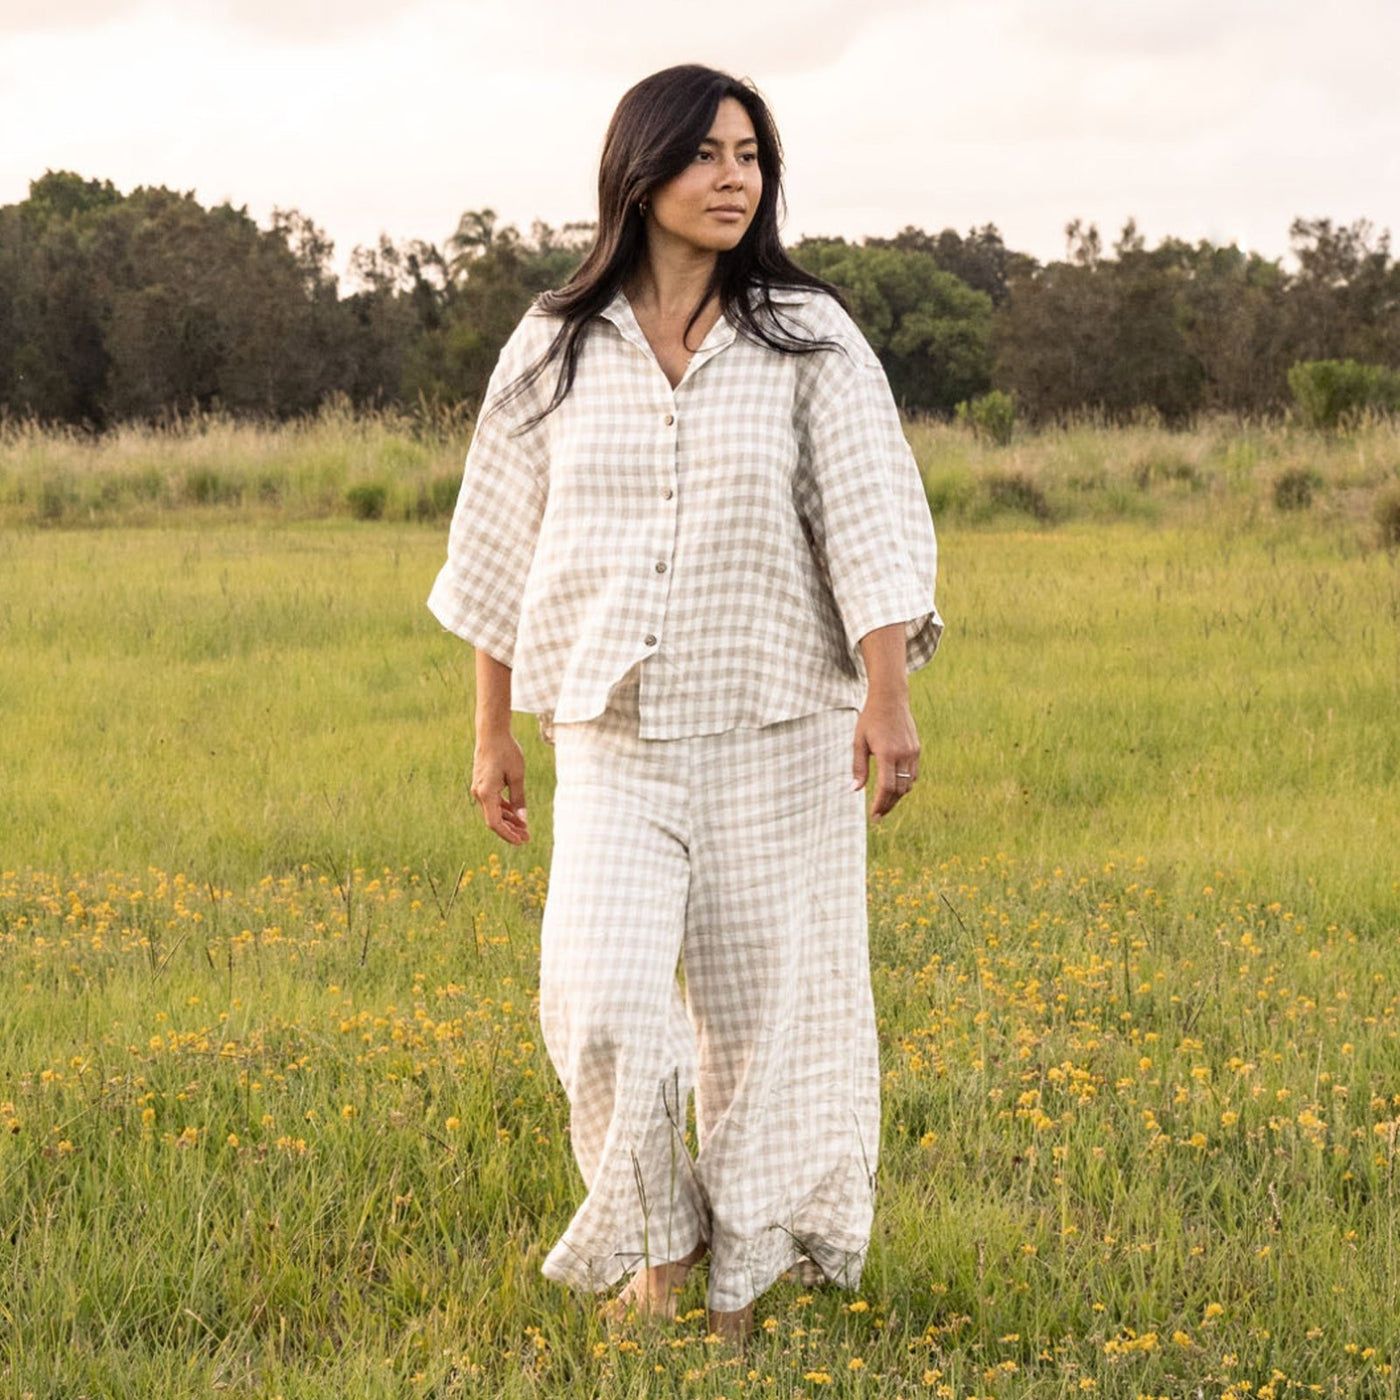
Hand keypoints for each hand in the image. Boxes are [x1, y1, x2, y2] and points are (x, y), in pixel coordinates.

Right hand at [471, 728, 529, 844]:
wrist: (492, 733)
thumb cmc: (506, 751)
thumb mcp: (517, 776)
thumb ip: (519, 799)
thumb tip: (523, 820)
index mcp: (486, 793)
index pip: (495, 823)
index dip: (507, 834)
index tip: (521, 841)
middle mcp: (479, 793)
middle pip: (494, 820)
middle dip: (511, 830)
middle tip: (527, 837)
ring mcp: (479, 789)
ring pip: (494, 811)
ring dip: (509, 820)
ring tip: (525, 828)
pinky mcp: (483, 784)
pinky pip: (493, 802)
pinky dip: (504, 809)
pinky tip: (516, 814)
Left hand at [852, 692, 919, 822]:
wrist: (890, 699)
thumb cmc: (870, 719)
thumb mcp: (859, 742)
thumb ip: (858, 767)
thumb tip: (855, 790)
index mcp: (887, 754)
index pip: (886, 787)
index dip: (881, 804)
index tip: (874, 816)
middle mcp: (903, 755)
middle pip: (899, 790)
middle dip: (888, 805)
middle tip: (878, 815)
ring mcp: (913, 752)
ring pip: (908, 784)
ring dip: (897, 797)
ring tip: (885, 804)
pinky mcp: (917, 750)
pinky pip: (913, 774)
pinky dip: (905, 784)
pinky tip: (895, 788)